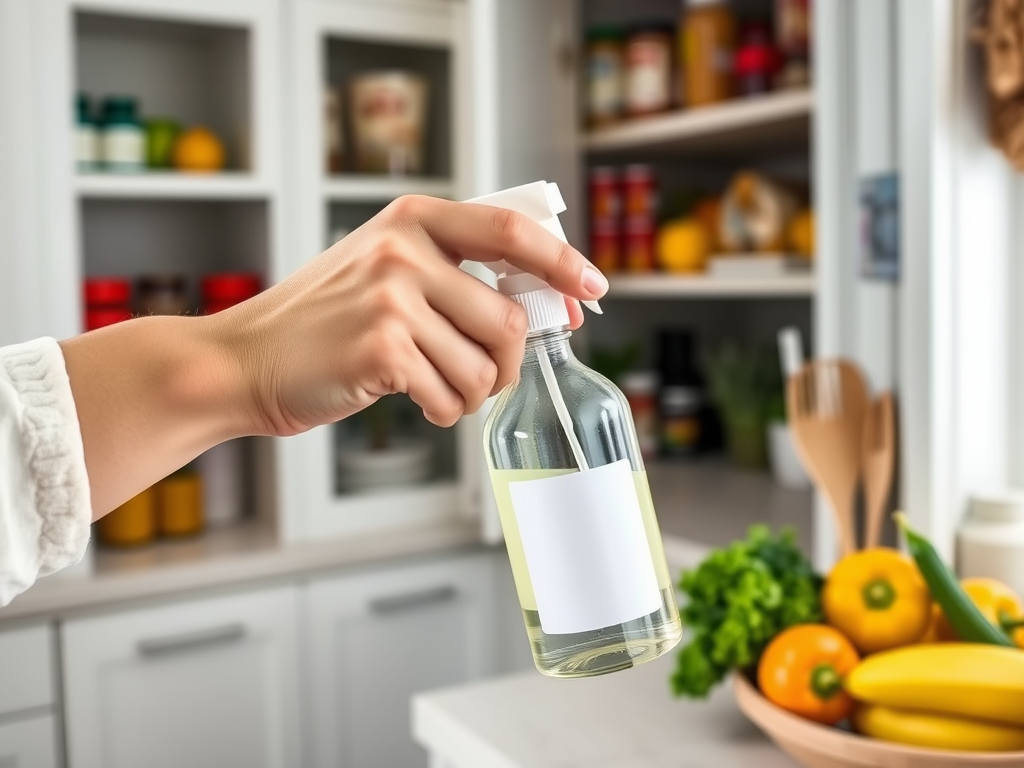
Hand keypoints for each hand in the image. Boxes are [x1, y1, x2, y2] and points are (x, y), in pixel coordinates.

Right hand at [221, 195, 607, 436]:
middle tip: (483, 379)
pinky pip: (451, 397)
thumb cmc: (322, 324)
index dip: (562, 262)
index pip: (511, 231)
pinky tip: (416, 402)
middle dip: (507, 365)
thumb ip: (452, 273)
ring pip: (485, 367)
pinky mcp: (382, 350)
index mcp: (412, 219)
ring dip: (473, 395)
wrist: (244, 362)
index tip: (591, 290)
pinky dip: (444, 413)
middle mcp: (404, 250)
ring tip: (439, 391)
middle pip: (507, 319)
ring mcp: (392, 299)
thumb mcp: (382, 269)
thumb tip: (540, 305)